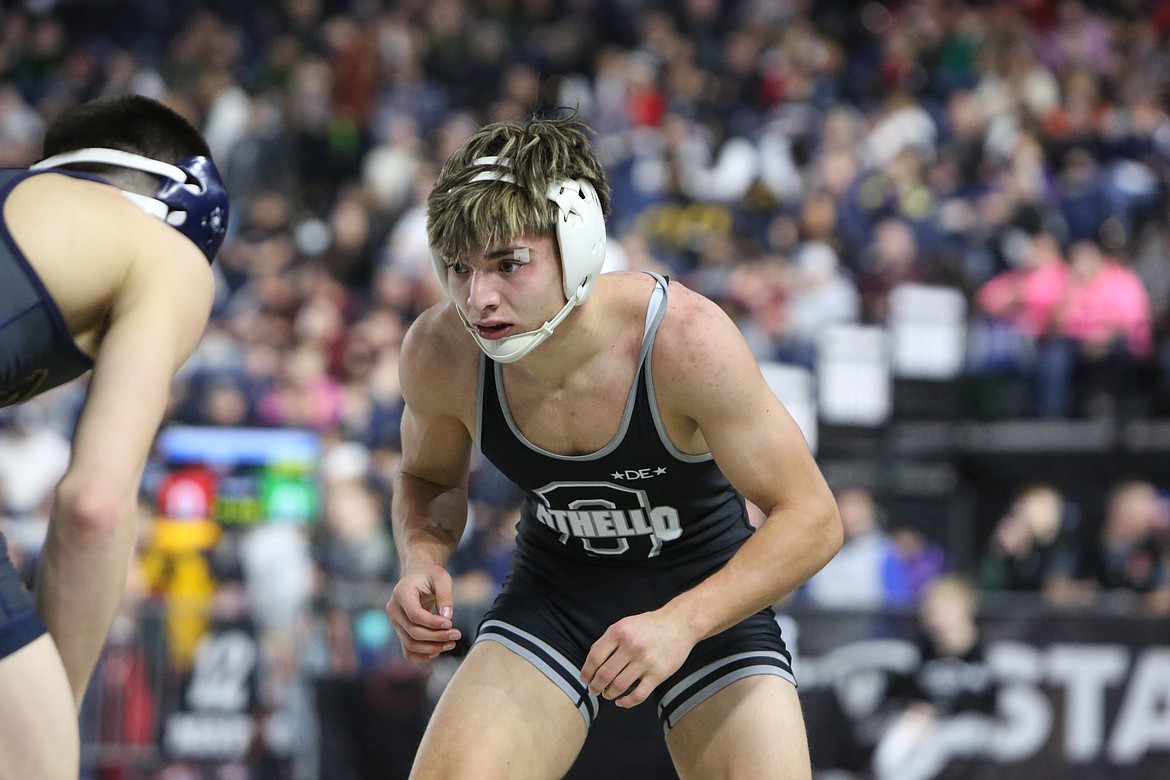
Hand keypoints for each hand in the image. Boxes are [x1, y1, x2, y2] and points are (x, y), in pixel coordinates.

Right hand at [386, 563, 461, 660]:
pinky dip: (423, 655)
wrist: (417, 576)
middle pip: (413, 632)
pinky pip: (408, 650)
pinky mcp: (400, 631)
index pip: (415, 615)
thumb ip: (445, 595)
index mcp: (401, 593)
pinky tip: (438, 650)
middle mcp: (394, 609)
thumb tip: (447, 617)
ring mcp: (395, 622)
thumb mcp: (442, 577)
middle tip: (456, 635)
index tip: (450, 623)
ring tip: (451, 643)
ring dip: (432, 648)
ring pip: (410, 644)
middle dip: (436, 637)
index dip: (433, 623)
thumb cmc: (430, 575)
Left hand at [580, 608, 696, 708]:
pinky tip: (621, 701)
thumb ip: (608, 641)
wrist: (679, 624)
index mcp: (619, 632)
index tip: (585, 679)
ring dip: (608, 694)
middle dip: (595, 687)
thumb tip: (591, 665)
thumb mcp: (625, 625)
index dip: (586, 672)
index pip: (594, 657)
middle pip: (604, 675)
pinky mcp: (658, 674)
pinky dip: (626, 702)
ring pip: (618, 686)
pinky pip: (638, 695)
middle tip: (594, 690)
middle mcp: (631, 646)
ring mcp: (645, 661)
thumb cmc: (649, 626)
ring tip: (607, 694)